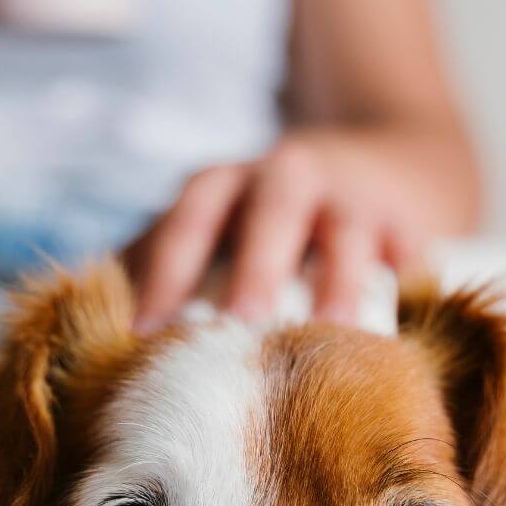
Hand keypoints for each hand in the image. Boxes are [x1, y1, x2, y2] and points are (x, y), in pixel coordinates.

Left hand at [124, 127, 469, 332]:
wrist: (378, 167)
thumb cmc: (267, 220)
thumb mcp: (212, 225)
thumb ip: (162, 264)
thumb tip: (95, 333)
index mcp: (227, 184)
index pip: (188, 222)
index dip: (166, 274)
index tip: (146, 338)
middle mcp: (289, 177)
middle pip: (271, 216)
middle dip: (256, 269)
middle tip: (242, 328)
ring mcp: (354, 198)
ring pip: (347, 234)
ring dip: (340, 282)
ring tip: (336, 335)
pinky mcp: (408, 221)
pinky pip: (411, 254)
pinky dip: (409, 285)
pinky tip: (405, 329)